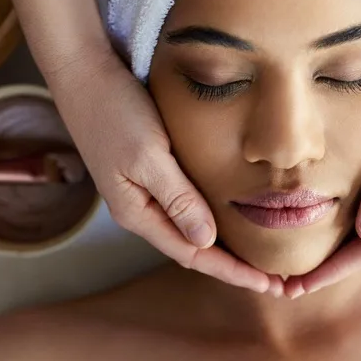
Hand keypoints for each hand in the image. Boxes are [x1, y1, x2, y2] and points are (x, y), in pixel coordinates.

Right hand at [44, 45, 283, 295]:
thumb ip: (178, 199)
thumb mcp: (149, 156)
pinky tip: (233, 219)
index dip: (233, 273)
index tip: (269, 286)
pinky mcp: (149, 173)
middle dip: (233, 268)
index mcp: (138, 214)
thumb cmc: (114, 112)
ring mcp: (144, 193)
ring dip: (225, 247)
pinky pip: (187, 207)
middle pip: (194, 250)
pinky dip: (213, 219)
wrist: (83, 74)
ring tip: (260, 259)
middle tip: (276, 281)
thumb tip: (207, 241)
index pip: (194, 256)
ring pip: (191, 231)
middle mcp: (141, 210)